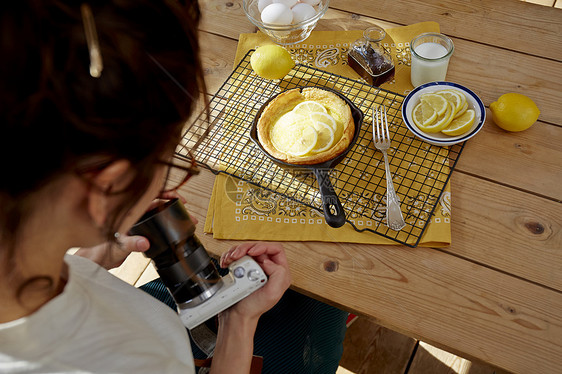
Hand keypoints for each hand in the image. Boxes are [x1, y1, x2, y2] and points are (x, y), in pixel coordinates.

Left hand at [74, 192, 189, 269]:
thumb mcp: (119, 246)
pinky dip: (167, 222)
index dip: (165, 193)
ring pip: (158, 211)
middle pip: (158, 202)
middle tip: (187, 211)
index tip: (177, 198)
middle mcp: (134, 213)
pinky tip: (174, 227)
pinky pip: (156, 221)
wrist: (99, 260)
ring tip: (185, 219)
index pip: (150, 195)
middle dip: (174, 204)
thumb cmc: (102, 250)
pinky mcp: (141, 229)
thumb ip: (131, 243)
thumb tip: (144, 242)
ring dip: (172, 214)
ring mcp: (138, 220)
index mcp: (128, 210)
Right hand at [219, 242, 290, 321]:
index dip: (263, 247)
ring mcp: (254, 268)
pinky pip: (236, 255)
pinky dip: (230, 256)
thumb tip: (269, 261)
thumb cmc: (253, 308)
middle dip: (245, 248)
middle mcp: (268, 268)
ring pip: (246, 249)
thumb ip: (278, 274)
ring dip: (236, 252)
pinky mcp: (242, 269)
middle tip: (236, 255)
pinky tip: (226, 263)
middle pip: (258, 247)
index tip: (251, 252)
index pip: (275, 249)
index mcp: (280, 272)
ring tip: (229, 260)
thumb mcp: (272, 293)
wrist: (237, 316)